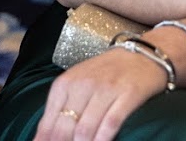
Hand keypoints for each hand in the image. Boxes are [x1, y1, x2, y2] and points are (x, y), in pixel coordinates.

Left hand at [33, 48, 168, 140]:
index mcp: (66, 82)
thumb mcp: (78, 82)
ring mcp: (107, 88)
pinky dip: (103, 139)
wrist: (144, 53)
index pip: (48, 122)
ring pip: (85, 129)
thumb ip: (59, 108)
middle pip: (64, 128)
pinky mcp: (129, 93)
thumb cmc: (108, 71)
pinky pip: (111, 123)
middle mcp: (84, 84)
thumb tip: (40, 138)